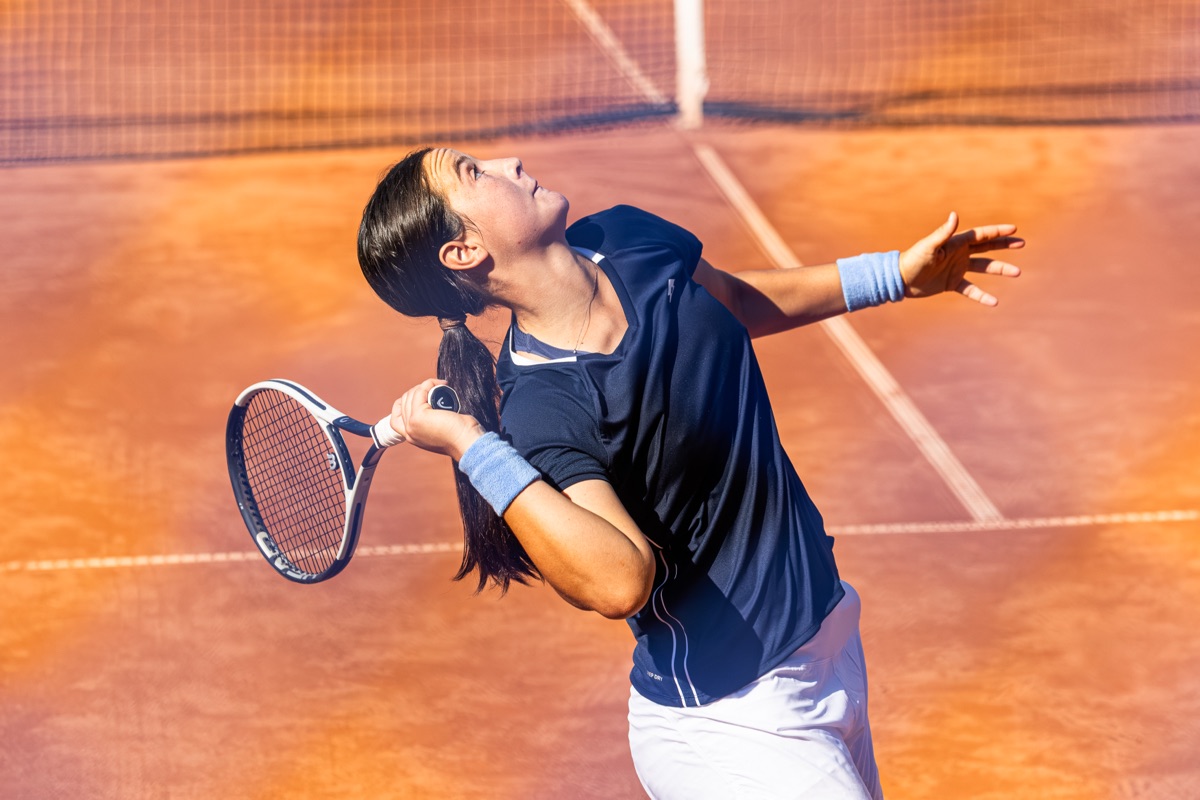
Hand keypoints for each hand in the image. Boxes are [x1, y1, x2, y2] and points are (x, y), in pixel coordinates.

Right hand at [386, 379, 484, 460]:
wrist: (467, 443)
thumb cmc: (462, 436)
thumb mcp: (440, 431)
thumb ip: (432, 425)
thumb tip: (434, 408)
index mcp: (412, 437)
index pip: (396, 417)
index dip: (404, 402)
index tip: (420, 395)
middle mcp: (408, 432)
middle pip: (403, 402)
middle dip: (418, 390)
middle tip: (436, 389)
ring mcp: (411, 424)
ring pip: (410, 395)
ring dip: (425, 385)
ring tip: (440, 386)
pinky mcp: (418, 416)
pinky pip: (419, 392)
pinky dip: (429, 384)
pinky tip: (440, 384)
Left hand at [899, 212, 1022, 305]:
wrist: (900, 279)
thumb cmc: (913, 259)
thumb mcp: (929, 246)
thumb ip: (943, 232)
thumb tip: (955, 215)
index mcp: (956, 243)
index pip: (981, 235)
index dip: (997, 232)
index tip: (1014, 229)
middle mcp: (959, 254)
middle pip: (987, 248)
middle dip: (1004, 245)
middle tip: (1022, 243)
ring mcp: (957, 269)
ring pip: (984, 268)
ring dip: (1000, 269)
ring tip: (1017, 272)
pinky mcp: (952, 283)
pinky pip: (971, 290)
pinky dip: (982, 295)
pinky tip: (994, 302)